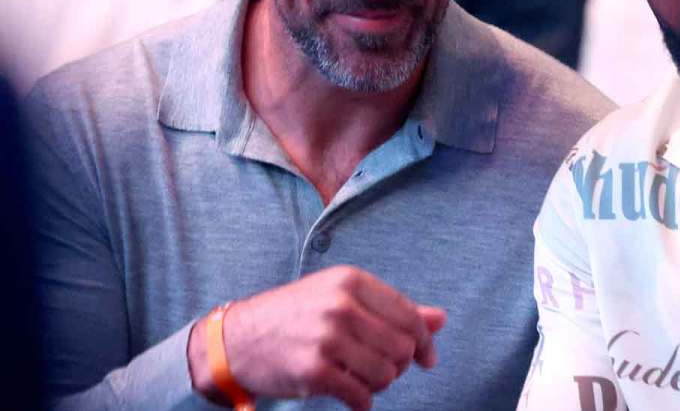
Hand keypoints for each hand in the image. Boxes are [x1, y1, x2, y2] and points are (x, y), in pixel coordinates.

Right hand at [188, 265, 446, 410]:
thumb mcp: (343, 299)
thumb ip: (393, 309)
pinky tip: (352, 397)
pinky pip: (361, 395)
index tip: (427, 358)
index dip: (425, 342)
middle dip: (399, 366)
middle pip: (402, 347)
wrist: (237, 339)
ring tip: (362, 379)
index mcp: (352, 281)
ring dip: (379, 384)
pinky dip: (362, 402)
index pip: (410, 316)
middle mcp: (341, 304)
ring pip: (386, 373)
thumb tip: (441, 319)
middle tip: (382, 369)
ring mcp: (327, 337)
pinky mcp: (313, 370)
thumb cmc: (298, 317)